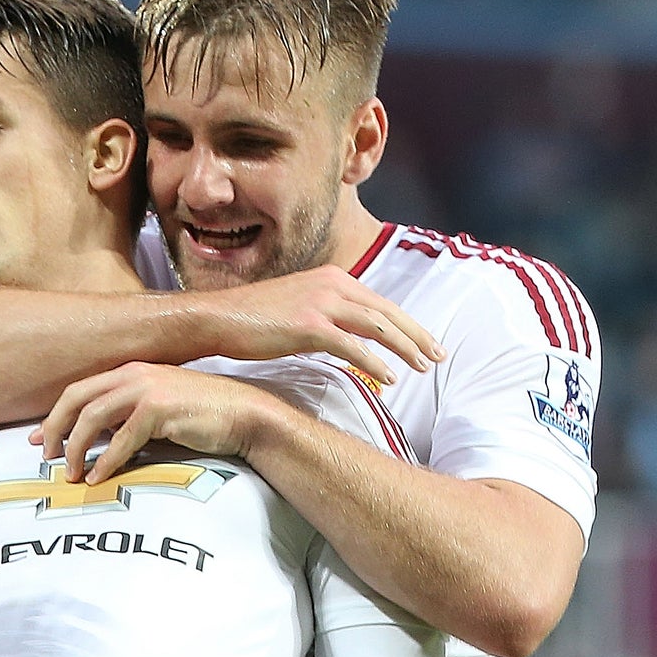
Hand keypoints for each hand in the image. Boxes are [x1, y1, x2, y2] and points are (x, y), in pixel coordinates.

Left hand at [33, 362, 278, 484]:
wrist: (243, 415)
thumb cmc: (201, 416)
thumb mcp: (155, 409)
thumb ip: (125, 417)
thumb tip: (93, 440)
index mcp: (129, 370)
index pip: (79, 389)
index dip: (55, 415)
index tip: (40, 438)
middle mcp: (133, 374)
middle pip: (76, 399)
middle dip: (56, 428)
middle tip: (47, 456)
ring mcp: (146, 389)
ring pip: (92, 418)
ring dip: (77, 449)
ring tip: (71, 474)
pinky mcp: (159, 410)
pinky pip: (121, 440)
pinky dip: (106, 462)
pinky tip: (97, 479)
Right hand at [202, 266, 442, 385]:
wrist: (217, 318)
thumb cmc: (252, 319)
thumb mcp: (297, 308)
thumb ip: (326, 315)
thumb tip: (346, 337)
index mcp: (333, 278)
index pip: (381, 303)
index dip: (408, 324)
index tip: (426, 343)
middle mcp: (332, 285)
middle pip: (388, 311)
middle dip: (417, 335)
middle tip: (438, 356)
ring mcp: (321, 303)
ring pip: (378, 326)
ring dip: (405, 348)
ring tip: (421, 368)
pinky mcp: (308, 325)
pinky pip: (352, 345)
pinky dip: (375, 362)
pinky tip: (389, 377)